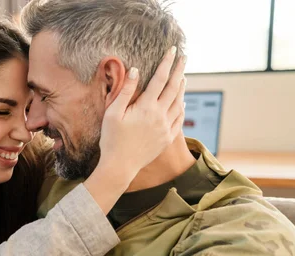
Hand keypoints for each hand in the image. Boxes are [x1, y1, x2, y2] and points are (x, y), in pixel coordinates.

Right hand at [97, 46, 186, 179]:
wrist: (120, 166)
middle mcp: (160, 115)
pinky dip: (182, 107)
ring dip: (182, 88)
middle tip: (184, 57)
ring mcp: (165, 128)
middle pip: (174, 87)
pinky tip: (182, 102)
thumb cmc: (111, 139)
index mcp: (146, 107)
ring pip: (179, 103)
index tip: (173, 50)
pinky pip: (179, 119)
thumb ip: (125, 91)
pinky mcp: (167, 139)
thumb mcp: (112, 113)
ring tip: (183, 77)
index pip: (160, 78)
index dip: (167, 62)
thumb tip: (135, 70)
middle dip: (179, 70)